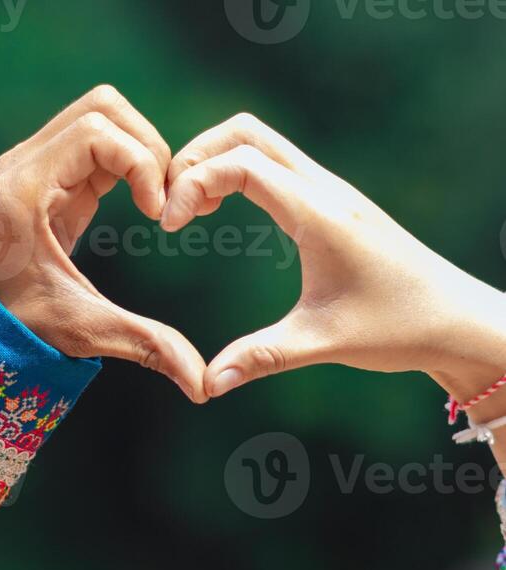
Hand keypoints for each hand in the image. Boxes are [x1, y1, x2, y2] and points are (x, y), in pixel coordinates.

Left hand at [0, 86, 207, 403]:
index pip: (97, 131)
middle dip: (148, 146)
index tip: (156, 213)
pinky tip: (139, 203)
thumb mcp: (81, 331)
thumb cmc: (11, 325)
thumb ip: (144, 346)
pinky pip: (94, 144)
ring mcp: (33, 165)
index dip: (142, 162)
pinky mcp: (46, 177)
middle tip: (163, 200)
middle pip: (103, 107)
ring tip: (154, 200)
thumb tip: (201, 383)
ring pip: (100, 117)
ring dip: (138, 150)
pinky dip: (125, 163)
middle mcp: (25, 164)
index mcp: (25, 189)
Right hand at [162, 114, 505, 402]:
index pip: (240, 164)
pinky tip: (223, 213)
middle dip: (195, 158)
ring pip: (259, 141)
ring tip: (189, 212)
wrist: (453, 318)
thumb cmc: (397, 327)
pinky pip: (275, 162)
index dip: (191, 184)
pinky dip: (237, 172)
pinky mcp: (333, 202)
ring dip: (215, 162)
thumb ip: (260, 357)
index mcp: (319, 214)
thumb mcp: (322, 343)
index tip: (168, 227)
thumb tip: (205, 385)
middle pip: (243, 132)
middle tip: (167, 206)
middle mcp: (324, 189)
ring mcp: (331, 190)